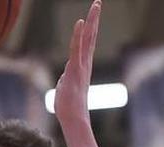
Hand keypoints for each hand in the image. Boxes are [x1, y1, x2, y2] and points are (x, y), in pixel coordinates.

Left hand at [54, 0, 100, 123]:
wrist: (73, 119)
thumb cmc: (68, 107)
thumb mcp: (65, 89)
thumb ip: (66, 78)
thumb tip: (65, 75)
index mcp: (83, 67)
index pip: (87, 44)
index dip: (89, 29)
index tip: (92, 15)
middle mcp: (85, 63)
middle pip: (91, 37)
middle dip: (94, 19)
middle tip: (98, 3)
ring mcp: (82, 65)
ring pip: (88, 39)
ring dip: (91, 21)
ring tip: (96, 6)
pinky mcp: (76, 69)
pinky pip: (77, 48)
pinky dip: (79, 35)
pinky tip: (80, 22)